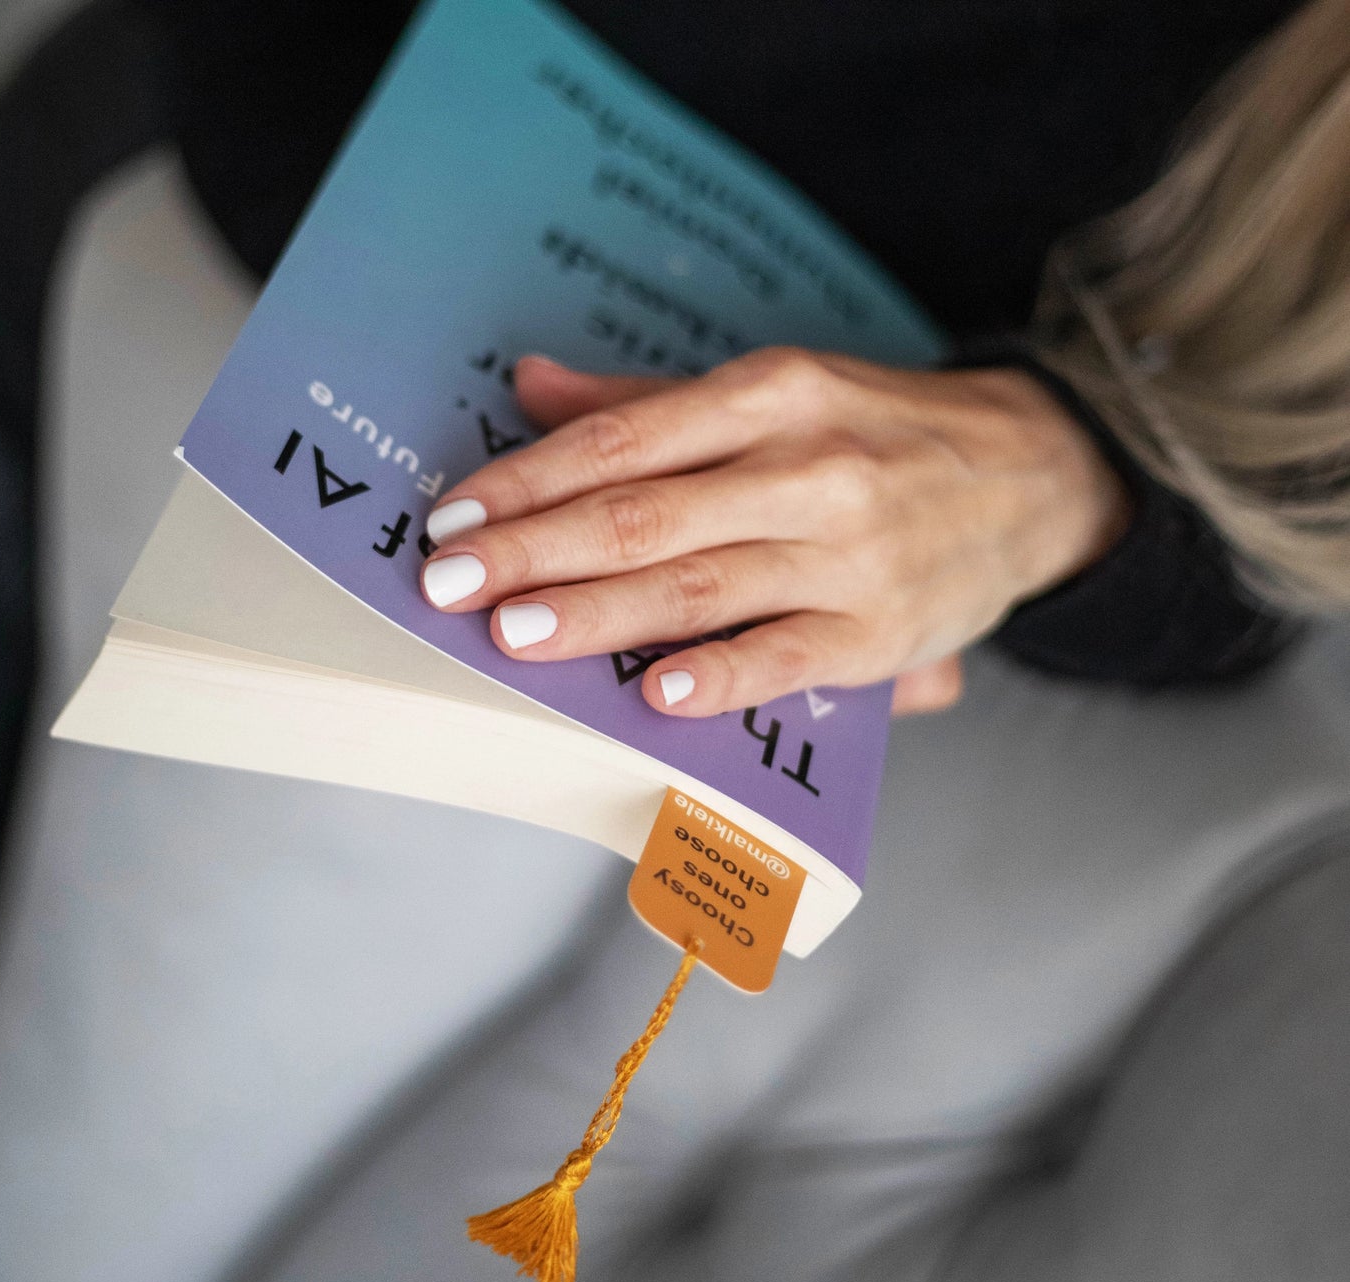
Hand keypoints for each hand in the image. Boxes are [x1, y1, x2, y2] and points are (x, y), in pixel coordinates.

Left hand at [419, 347, 1129, 716]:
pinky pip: (789, 657)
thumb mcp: (777, 391)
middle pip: (645, 514)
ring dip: (598, 613)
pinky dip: (723, 676)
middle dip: (534, 551)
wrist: (1036, 474)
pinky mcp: (880, 632)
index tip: (453, 515)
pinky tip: (659, 694)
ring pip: (699, 585)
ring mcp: (845, 553)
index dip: (530, 478)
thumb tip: (528, 386)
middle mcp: (805, 465)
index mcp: (771, 394)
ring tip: (513, 634)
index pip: (624, 439)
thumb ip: (648, 400)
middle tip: (446, 583)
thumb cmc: (879, 435)